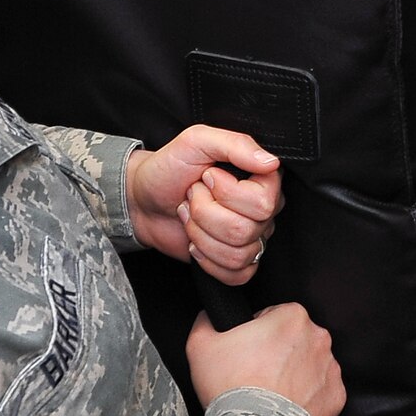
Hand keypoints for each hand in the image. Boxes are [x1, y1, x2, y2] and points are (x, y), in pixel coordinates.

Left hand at [126, 127, 282, 284]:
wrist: (144, 199)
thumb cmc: (171, 167)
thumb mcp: (197, 141)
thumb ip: (236, 144)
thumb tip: (271, 162)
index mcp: (261, 179)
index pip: (264, 202)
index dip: (228, 193)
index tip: (207, 177)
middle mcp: (263, 210)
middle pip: (245, 230)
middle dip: (205, 213)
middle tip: (192, 196)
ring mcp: (251, 237)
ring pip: (238, 254)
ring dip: (201, 234)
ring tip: (191, 216)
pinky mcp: (236, 262)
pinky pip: (238, 274)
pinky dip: (208, 261)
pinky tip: (197, 242)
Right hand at [187, 305, 346, 415]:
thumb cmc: (231, 388)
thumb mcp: (201, 345)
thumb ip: (206, 320)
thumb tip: (210, 316)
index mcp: (291, 317)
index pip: (273, 316)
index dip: (256, 333)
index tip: (247, 352)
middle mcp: (318, 337)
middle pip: (294, 339)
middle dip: (278, 353)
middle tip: (256, 374)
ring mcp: (330, 368)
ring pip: (309, 364)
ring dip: (294, 374)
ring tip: (271, 393)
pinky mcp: (335, 396)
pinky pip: (321, 391)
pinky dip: (307, 398)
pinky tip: (286, 406)